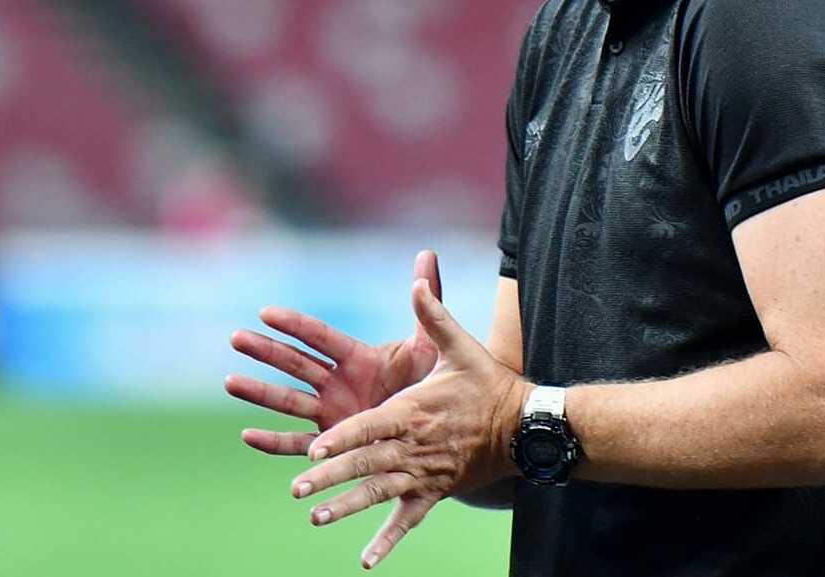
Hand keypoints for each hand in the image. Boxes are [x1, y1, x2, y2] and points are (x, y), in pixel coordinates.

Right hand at [226, 250, 443, 456]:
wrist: (438, 431)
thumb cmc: (433, 385)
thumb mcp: (429, 345)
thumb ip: (428, 300)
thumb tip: (428, 255)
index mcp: (356, 357)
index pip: (320, 337)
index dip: (295, 325)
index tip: (266, 312)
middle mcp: (337, 382)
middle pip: (295, 364)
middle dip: (265, 351)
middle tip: (235, 337)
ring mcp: (331, 413)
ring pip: (288, 401)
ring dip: (259, 392)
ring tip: (230, 382)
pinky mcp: (332, 442)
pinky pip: (297, 443)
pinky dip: (272, 442)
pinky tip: (247, 435)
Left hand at [289, 278, 529, 569]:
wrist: (524, 426)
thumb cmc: (489, 383)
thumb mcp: (461, 346)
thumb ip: (433, 314)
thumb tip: (417, 277)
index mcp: (413, 410)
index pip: (370, 426)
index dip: (342, 438)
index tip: (314, 450)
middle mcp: (414, 446)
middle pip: (366, 463)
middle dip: (331, 476)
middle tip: (299, 489)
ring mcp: (424, 473)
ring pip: (379, 493)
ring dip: (347, 507)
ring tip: (316, 517)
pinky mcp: (435, 492)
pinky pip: (408, 520)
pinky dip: (387, 541)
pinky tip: (366, 561)